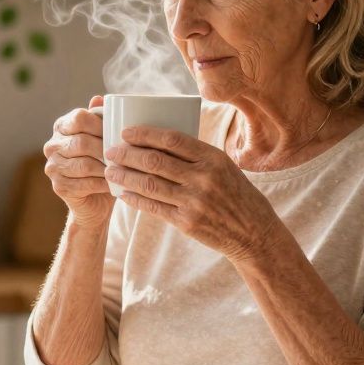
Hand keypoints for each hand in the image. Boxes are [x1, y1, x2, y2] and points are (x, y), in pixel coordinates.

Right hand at [43, 95, 113, 228]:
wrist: (95, 198)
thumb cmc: (102, 162)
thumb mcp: (103, 137)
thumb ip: (101, 118)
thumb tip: (99, 98)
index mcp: (62, 126)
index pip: (79, 118)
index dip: (100, 124)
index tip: (119, 132)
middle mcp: (52, 145)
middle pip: (82, 143)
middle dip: (106, 149)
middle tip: (126, 155)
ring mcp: (53, 166)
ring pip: (84, 165)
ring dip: (106, 168)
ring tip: (122, 169)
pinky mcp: (58, 186)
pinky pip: (84, 184)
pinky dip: (102, 184)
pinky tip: (113, 184)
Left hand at [105, 125, 279, 262]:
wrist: (253, 232)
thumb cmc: (236, 194)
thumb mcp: (224, 167)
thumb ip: (196, 156)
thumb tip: (158, 141)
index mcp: (213, 158)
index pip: (172, 139)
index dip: (145, 134)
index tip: (126, 132)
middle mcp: (204, 178)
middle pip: (155, 161)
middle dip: (127, 154)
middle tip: (110, 151)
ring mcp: (194, 201)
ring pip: (149, 184)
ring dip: (125, 176)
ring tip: (110, 171)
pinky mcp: (187, 222)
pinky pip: (154, 208)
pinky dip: (135, 199)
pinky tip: (123, 193)